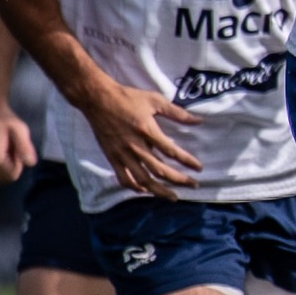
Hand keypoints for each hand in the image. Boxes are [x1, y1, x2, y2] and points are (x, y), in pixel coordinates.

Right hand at [0, 104, 36, 183]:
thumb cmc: (5, 121)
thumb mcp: (20, 130)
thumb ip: (25, 147)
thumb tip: (31, 164)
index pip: (12, 174)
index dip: (19, 163)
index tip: (16, 149)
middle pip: (5, 179)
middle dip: (12, 167)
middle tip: (10, 150)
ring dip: (4, 169)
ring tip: (4, 151)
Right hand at [82, 79, 201, 199]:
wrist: (97, 99)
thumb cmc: (128, 97)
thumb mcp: (155, 100)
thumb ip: (177, 112)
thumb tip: (199, 121)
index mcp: (147, 130)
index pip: (171, 151)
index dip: (187, 161)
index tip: (199, 168)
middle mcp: (135, 146)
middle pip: (159, 170)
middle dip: (178, 180)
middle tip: (193, 185)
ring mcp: (122, 154)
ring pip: (142, 179)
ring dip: (159, 190)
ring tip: (173, 197)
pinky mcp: (111, 157)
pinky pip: (123, 178)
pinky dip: (134, 187)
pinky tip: (145, 190)